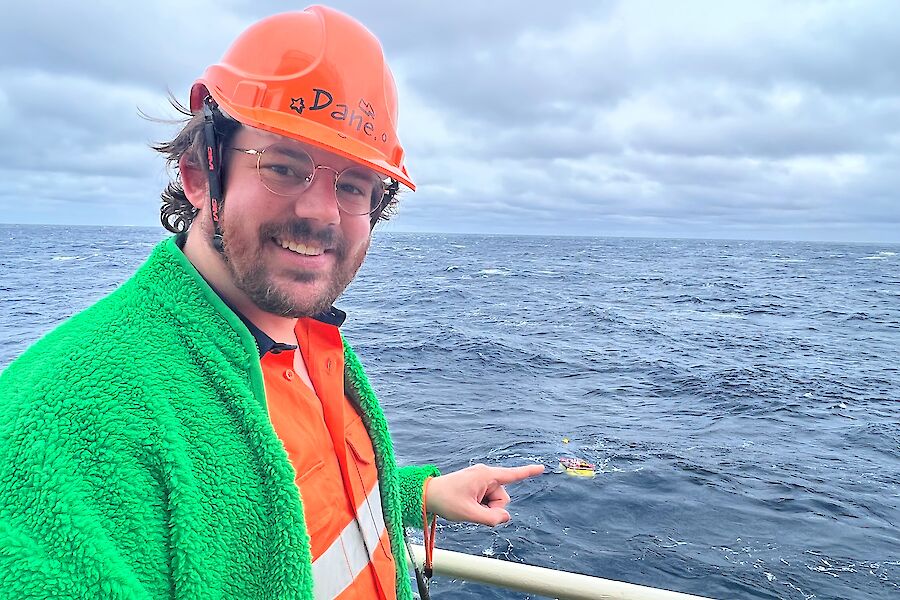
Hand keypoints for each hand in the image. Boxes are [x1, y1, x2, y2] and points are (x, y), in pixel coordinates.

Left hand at [425, 463, 544, 525]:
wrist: (427, 494)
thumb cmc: (446, 500)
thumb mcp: (469, 514)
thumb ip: (491, 518)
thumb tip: (505, 517)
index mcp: (486, 476)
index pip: (512, 475)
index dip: (528, 472)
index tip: (542, 468)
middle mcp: (485, 475)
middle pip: (503, 497)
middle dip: (493, 508)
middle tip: (474, 510)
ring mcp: (480, 480)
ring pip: (495, 500)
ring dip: (485, 508)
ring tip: (468, 507)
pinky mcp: (476, 485)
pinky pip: (486, 499)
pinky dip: (481, 506)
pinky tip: (468, 505)